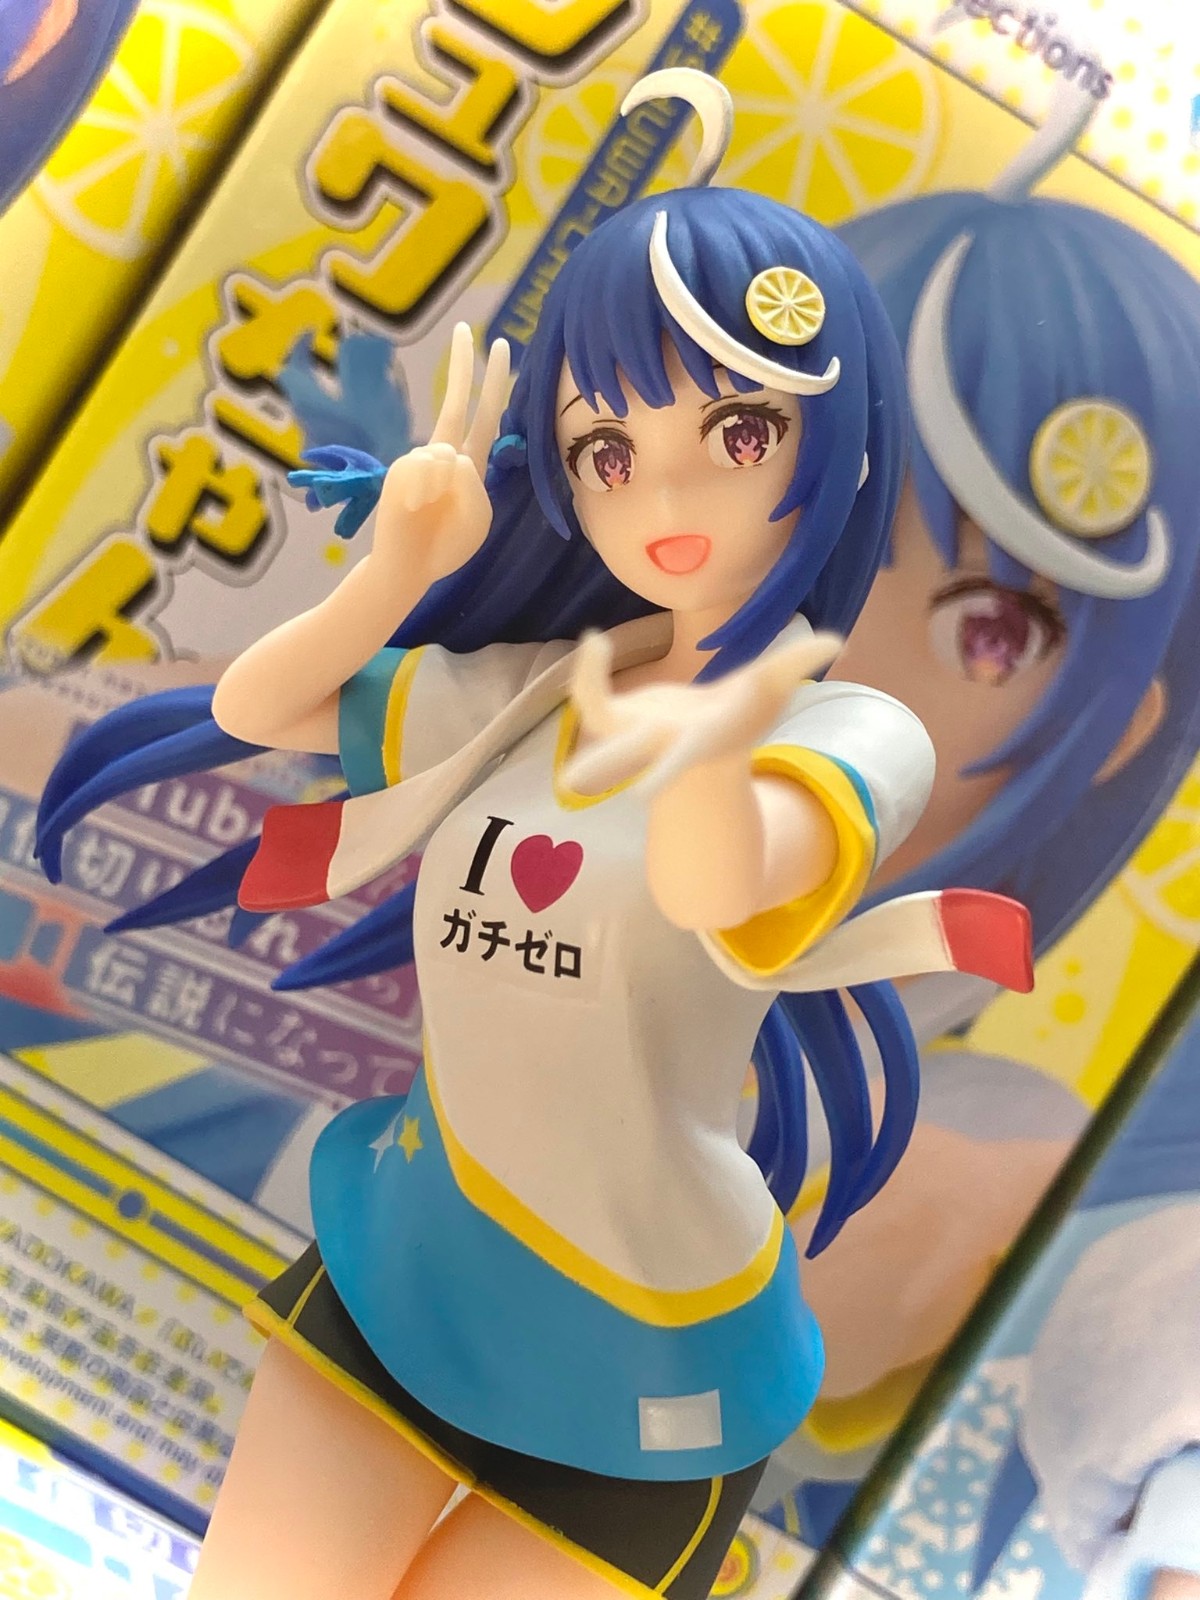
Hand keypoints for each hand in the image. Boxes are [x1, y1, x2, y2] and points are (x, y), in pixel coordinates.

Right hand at [372, 323, 509, 588]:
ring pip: (448, 456)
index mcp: (469, 464)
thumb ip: (471, 483)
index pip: (485, 415)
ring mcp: (420, 459)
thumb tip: (447, 454)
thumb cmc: (446, 543)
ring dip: (448, 489)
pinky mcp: (400, 469)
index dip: (493, 383)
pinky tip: (416, 509)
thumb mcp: (476, 516)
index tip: (499, 347)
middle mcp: (445, 454)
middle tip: (472, 328)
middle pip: (459, 402)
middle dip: (466, 367)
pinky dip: (428, 494)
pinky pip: (427, 470)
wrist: (409, 568)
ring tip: (431, 512)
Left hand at [564, 629, 841, 795]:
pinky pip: (594, 695)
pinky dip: (591, 672)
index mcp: (698, 744)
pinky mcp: (615, 714)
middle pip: (625, 758)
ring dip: (590, 692)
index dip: (665, 773)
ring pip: (599, 721)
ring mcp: (631, 731)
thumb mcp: (771, 690)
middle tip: (571, 782)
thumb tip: (835, 640)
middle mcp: (660, 744)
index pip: (681, 761)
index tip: (641, 794)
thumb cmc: (740, 718)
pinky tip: (597, 640)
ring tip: (594, 649)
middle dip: (604, 768)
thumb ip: (796, 664)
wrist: (704, 743)